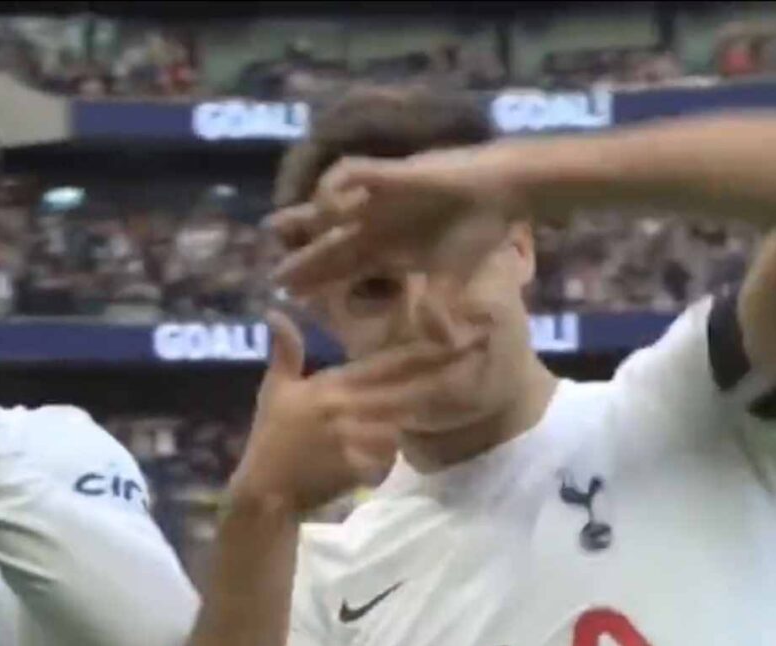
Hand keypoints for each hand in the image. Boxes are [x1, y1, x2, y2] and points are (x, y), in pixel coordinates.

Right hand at [230, 312, 471, 514]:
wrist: (266, 490)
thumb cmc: (270, 438)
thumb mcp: (274, 390)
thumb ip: (285, 352)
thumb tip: (276, 313)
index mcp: (331, 386)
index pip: (383, 364)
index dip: (419, 350)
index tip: (452, 336)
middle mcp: (347, 407)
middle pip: (404, 389)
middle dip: (439, 374)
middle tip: (476, 357)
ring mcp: (355, 438)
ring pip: (403, 421)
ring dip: (425, 412)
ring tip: (463, 395)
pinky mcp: (359, 467)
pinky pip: (391, 456)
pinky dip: (399, 451)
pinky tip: (415, 445)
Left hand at [268, 149, 518, 300]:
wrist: (503, 191)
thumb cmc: (479, 231)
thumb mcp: (452, 278)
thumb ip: (437, 307)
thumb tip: (440, 342)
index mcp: (386, 248)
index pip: (341, 267)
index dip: (317, 281)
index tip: (289, 296)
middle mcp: (375, 223)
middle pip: (326, 241)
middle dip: (301, 258)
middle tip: (273, 276)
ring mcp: (378, 198)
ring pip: (328, 206)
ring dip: (303, 219)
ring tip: (276, 230)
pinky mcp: (388, 174)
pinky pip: (349, 174)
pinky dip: (335, 188)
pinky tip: (328, 209)